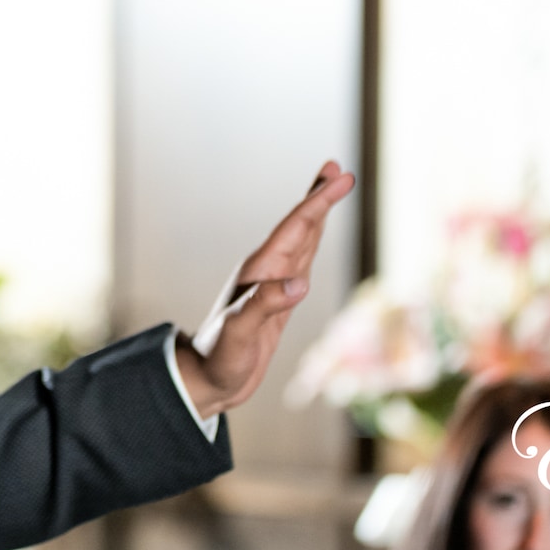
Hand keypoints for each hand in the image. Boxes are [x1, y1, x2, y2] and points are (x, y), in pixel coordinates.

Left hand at [176, 160, 355, 417]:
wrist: (206, 381)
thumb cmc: (219, 359)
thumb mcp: (239, 333)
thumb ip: (265, 306)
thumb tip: (301, 283)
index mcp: (258, 272)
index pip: (296, 228)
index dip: (319, 201)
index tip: (343, 177)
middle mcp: (266, 272)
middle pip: (299, 226)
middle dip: (319, 197)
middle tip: (338, 168)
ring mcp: (271, 285)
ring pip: (301, 241)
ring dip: (317, 215)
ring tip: (330, 190)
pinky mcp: (277, 301)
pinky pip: (300, 264)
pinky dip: (312, 244)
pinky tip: (315, 238)